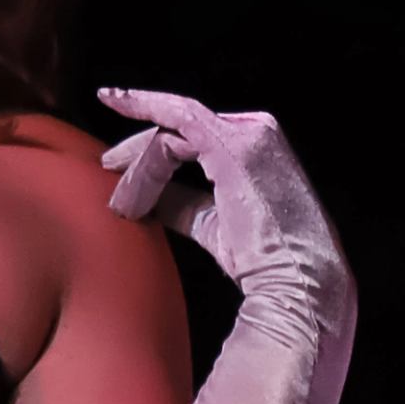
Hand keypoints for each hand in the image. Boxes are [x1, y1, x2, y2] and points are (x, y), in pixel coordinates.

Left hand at [94, 86, 354, 321]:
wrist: (298, 281)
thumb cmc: (263, 259)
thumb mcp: (211, 222)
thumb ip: (180, 201)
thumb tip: (144, 195)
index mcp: (255, 146)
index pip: (193, 134)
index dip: (151, 146)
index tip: (116, 158)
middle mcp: (256, 130)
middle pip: (180, 124)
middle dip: (138, 146)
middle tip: (105, 165)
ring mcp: (249, 133)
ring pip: (173, 129)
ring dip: (138, 160)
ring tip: (121, 198)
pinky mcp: (234, 145)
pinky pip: (176, 126)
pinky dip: (143, 129)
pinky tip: (117, 121)